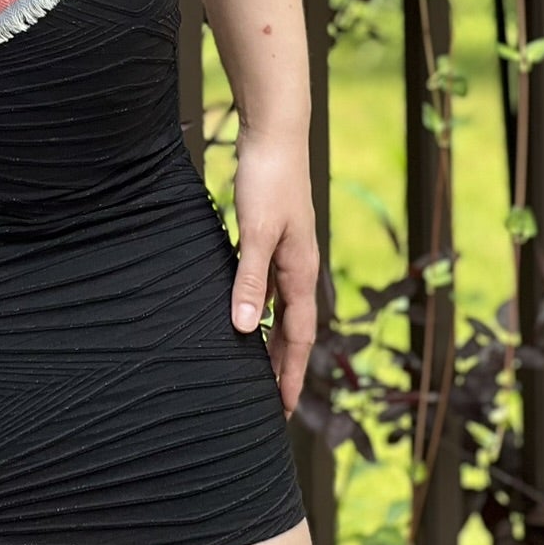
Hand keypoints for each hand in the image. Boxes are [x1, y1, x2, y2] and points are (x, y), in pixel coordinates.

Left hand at [229, 127, 319, 416]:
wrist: (274, 135)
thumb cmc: (268, 180)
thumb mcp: (256, 233)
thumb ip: (249, 281)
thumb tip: (243, 329)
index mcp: (300, 272)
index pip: (298, 337)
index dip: (288, 373)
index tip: (280, 408)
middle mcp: (298, 267)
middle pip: (293, 328)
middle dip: (283, 365)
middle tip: (270, 402)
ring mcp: (288, 252)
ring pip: (281, 308)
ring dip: (272, 339)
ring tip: (256, 366)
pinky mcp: (273, 237)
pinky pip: (270, 286)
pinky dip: (261, 308)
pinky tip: (245, 312)